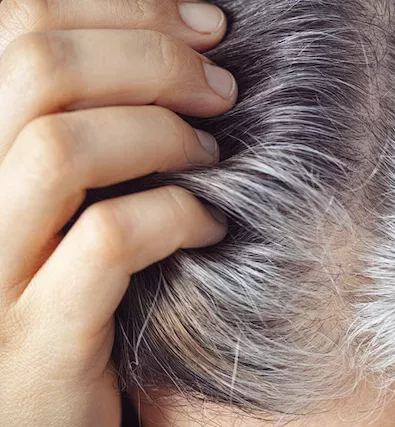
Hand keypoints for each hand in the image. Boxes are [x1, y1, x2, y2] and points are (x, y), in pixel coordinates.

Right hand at [0, 1, 234, 424]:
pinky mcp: (35, 341)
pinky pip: (108, 242)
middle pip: (39, 70)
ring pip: (61, 149)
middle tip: (220, 88)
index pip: (18, 24)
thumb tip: (179, 40)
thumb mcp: (66, 190)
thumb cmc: (74, 280)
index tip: (204, 26)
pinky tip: (212, 225)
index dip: (124, 8)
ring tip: (210, 155)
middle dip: (154, 59)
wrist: (44, 407)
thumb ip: (93, 117)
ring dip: (162, 135)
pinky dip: (177, 216)